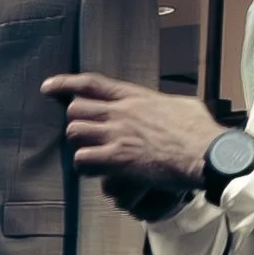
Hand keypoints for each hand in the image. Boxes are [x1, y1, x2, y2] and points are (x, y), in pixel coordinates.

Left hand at [43, 73, 218, 190]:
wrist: (205, 152)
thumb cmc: (198, 132)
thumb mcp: (179, 106)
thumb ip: (159, 106)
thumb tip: (161, 108)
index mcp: (135, 97)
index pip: (92, 83)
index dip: (66, 83)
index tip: (48, 87)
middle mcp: (122, 112)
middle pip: (76, 109)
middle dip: (76, 122)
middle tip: (86, 136)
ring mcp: (117, 134)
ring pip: (74, 132)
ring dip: (78, 145)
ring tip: (91, 154)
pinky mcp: (117, 159)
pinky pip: (82, 159)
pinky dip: (83, 167)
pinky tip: (94, 171)